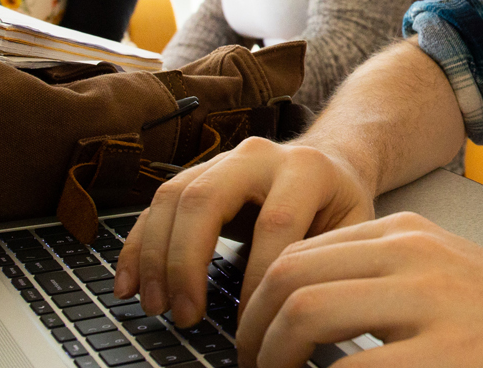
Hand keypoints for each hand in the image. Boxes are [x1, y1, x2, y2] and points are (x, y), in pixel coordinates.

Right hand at [113, 136, 376, 323]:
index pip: (275, 223)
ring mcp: (222, 161)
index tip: (252, 326)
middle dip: (187, 263)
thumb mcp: (353, 228)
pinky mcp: (195, 175)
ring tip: (156, 307)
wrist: (329, 163)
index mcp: (306, 168)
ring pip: (172, 199)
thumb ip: (326, 261)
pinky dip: (135, 247)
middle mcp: (258, 156)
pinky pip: (155, 207)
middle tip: (185, 316)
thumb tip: (294, 314)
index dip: (259, 279)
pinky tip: (129, 284)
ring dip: (154, 258)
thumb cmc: (339, 206)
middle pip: (206, 199)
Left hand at [237, 211, 482, 367]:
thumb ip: (381, 280)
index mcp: (409, 235)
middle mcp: (415, 256)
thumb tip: (301, 308)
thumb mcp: (443, 276)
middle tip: (249, 366)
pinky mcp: (445, 356)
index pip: (301, 252)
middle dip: (252, 329)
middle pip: (290, 276)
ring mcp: (431, 304)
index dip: (258, 299)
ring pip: (307, 312)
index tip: (252, 337)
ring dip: (270, 355)